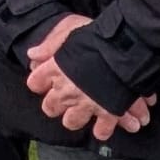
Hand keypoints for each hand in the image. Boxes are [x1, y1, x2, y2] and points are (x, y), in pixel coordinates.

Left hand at [25, 14, 153, 139]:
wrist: (127, 47)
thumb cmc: (97, 36)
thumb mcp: (70, 30)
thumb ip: (51, 44)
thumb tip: (32, 54)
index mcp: (56, 69)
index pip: (36, 82)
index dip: (40, 82)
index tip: (45, 81)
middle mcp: (67, 90)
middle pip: (50, 107)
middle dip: (56, 105)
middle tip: (63, 100)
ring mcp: (87, 103)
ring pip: (72, 121)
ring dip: (76, 118)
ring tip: (82, 111)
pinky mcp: (108, 111)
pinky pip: (102, 129)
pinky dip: (104, 129)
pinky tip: (103, 127)